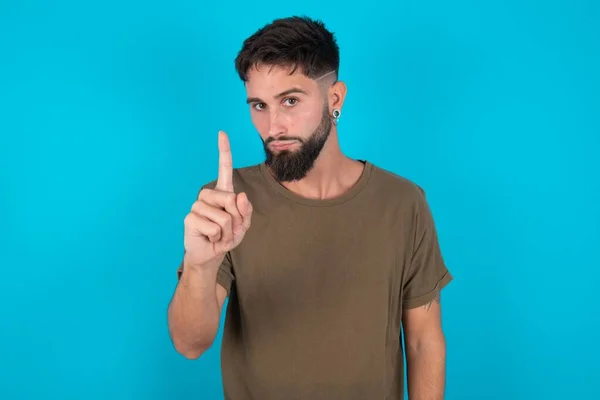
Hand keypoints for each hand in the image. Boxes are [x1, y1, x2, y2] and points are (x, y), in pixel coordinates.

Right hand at [183, 131, 252, 267]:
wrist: (210, 256)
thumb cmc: (226, 237)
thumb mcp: (242, 226)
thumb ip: (246, 212)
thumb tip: (240, 195)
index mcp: (222, 193)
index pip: (223, 168)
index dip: (224, 151)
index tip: (222, 133)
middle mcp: (208, 195)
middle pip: (231, 200)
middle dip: (236, 220)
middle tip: (228, 230)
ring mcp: (197, 206)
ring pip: (224, 216)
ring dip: (227, 232)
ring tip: (219, 235)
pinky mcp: (190, 218)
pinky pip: (214, 227)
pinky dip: (217, 238)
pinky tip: (210, 238)